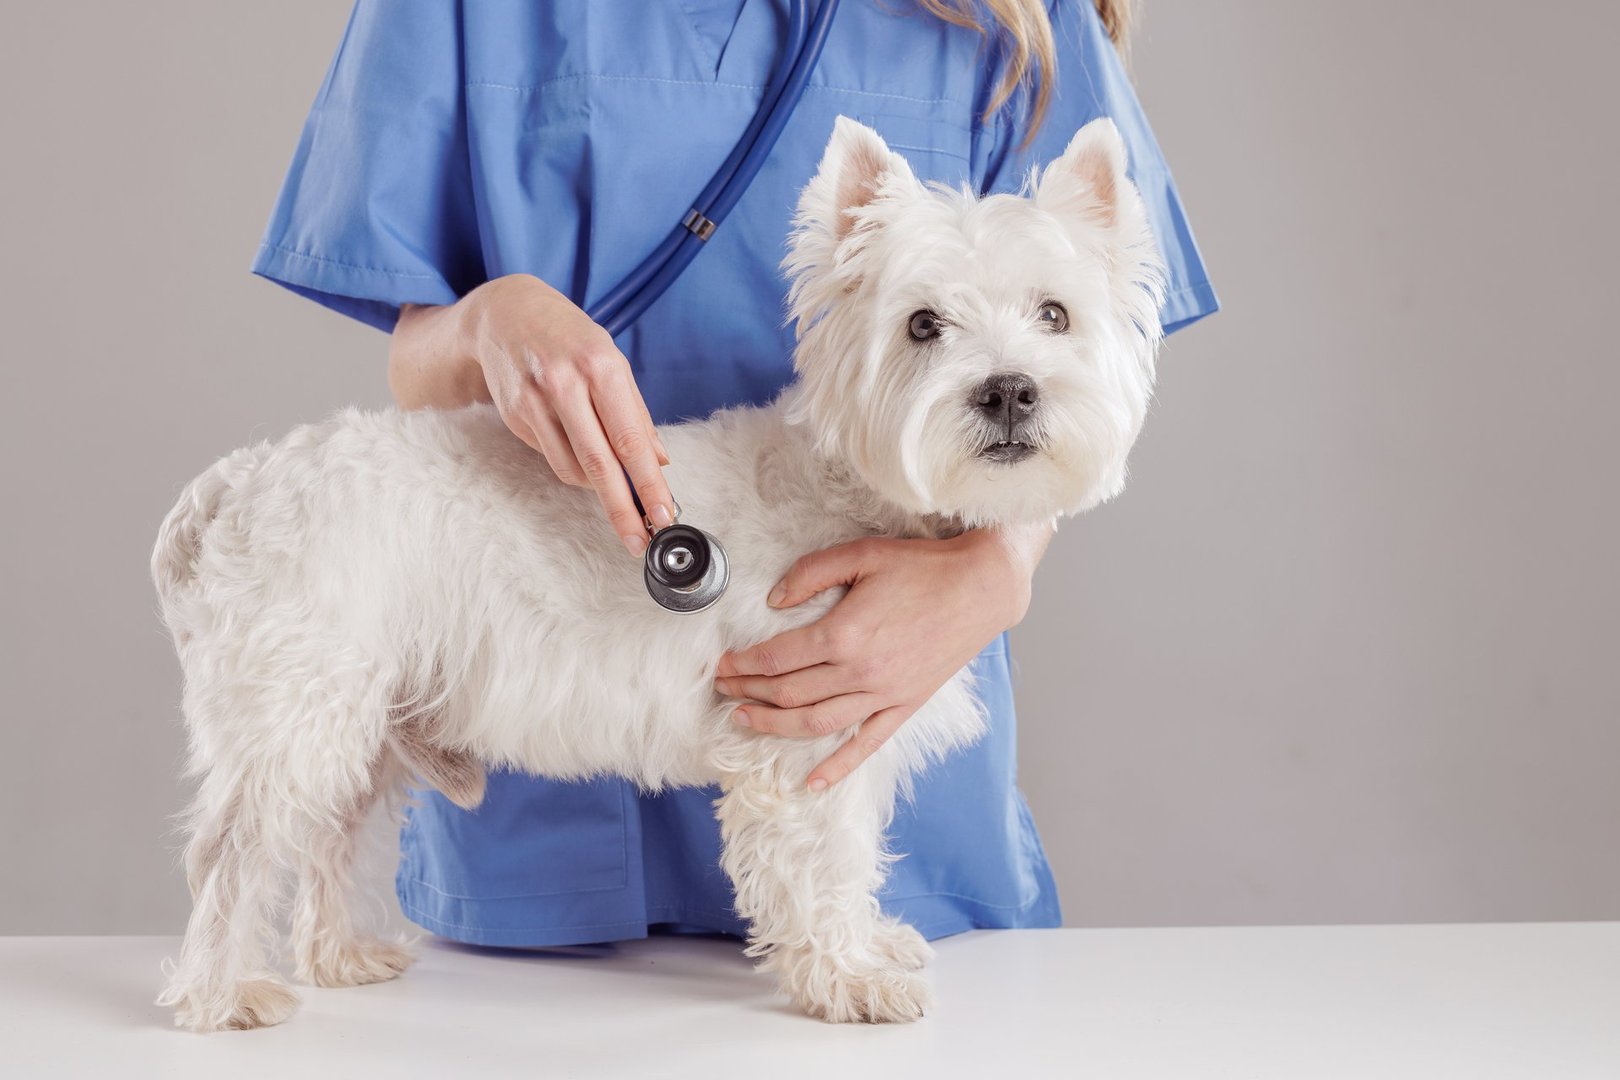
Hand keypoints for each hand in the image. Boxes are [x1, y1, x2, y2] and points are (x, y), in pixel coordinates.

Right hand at [392, 274, 674, 557]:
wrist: (506, 311)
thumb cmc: (570, 337)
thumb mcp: (611, 359)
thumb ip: (636, 412)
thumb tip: (659, 461)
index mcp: (601, 367)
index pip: (630, 440)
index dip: (648, 484)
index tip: (663, 515)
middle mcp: (566, 384)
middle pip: (599, 464)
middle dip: (622, 509)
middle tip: (639, 540)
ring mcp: (535, 401)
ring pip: (571, 468)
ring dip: (596, 486)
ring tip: (610, 483)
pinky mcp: (514, 415)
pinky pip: (550, 455)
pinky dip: (570, 462)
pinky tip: (574, 444)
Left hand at [714, 527, 1046, 789]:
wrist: (981, 588)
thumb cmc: (923, 567)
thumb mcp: (861, 554)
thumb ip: (811, 574)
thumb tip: (774, 600)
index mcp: (842, 634)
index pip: (775, 659)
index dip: (742, 663)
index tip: (723, 663)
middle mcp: (858, 672)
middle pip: (788, 693)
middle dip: (749, 692)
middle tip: (724, 688)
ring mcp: (882, 695)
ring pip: (816, 724)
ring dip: (775, 726)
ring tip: (746, 720)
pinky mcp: (904, 706)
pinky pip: (865, 744)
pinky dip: (837, 767)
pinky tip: (812, 782)